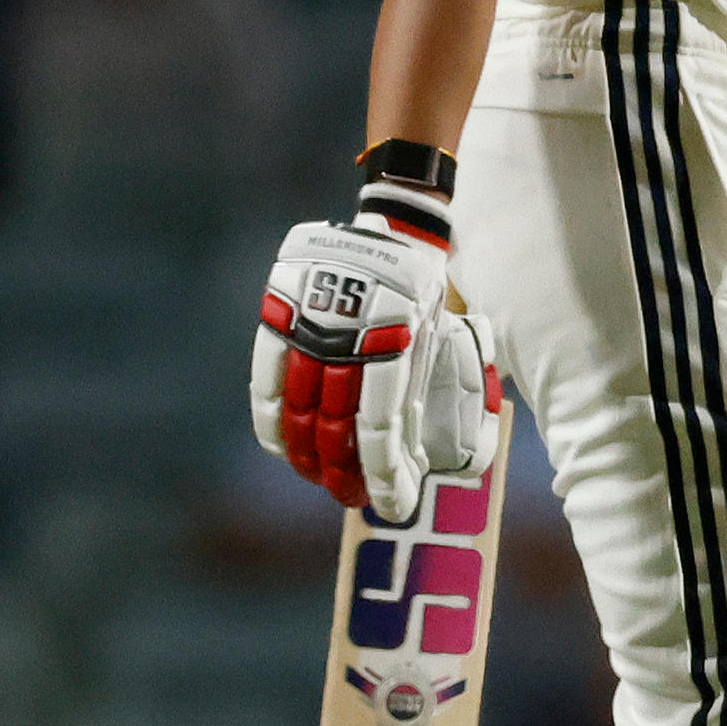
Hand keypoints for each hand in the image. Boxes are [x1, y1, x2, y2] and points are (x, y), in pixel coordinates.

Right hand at [251, 217, 504, 521]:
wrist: (393, 221)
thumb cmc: (426, 287)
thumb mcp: (442, 329)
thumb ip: (433, 384)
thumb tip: (459, 455)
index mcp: (399, 338)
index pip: (381, 425)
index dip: (383, 473)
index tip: (391, 504)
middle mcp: (347, 335)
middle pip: (335, 426)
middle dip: (345, 473)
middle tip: (354, 499)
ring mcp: (308, 326)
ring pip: (298, 411)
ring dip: (308, 457)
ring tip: (325, 481)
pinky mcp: (280, 314)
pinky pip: (266, 381)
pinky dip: (272, 421)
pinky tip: (284, 450)